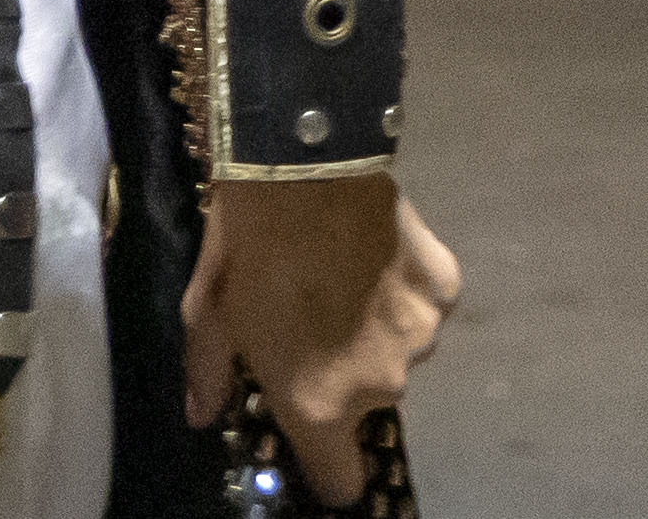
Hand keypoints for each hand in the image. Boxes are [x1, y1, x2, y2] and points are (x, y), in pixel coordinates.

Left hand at [186, 175, 457, 503]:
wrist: (306, 166)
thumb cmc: (247, 246)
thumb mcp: (207, 310)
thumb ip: (208, 373)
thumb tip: (201, 414)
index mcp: (319, 404)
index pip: (342, 482)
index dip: (328, 469)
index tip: (315, 441)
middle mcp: (381, 385)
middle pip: (367, 401)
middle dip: (343, 372)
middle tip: (313, 319)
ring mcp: (421, 339)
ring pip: (399, 351)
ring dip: (376, 329)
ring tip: (342, 277)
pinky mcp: (446, 293)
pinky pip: (424, 306)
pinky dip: (403, 290)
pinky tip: (373, 252)